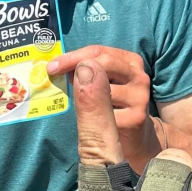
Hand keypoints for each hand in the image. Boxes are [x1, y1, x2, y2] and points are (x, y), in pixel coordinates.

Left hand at [48, 45, 159, 169]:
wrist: (135, 139)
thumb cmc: (112, 107)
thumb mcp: (99, 85)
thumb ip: (83, 72)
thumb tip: (58, 66)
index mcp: (130, 62)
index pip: (98, 51)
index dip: (72, 57)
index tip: (52, 66)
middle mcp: (139, 75)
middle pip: (104, 63)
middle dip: (75, 69)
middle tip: (54, 78)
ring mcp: (139, 97)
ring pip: (101, 90)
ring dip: (86, 99)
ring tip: (87, 109)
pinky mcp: (136, 119)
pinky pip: (103, 115)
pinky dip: (94, 120)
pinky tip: (100, 125)